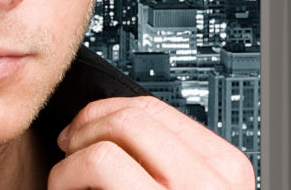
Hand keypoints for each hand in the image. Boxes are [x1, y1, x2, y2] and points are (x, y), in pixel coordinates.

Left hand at [49, 96, 255, 188]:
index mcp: (225, 169)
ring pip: (114, 131)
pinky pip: (98, 160)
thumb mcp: (183, 186)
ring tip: (68, 178)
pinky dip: (65, 174)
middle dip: (88, 125)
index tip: (84, 130)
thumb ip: (167, 157)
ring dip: (74, 153)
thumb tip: (114, 118)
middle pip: (132, 112)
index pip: (156, 109)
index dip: (107, 113)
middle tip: (68, 149)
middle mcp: (214, 180)